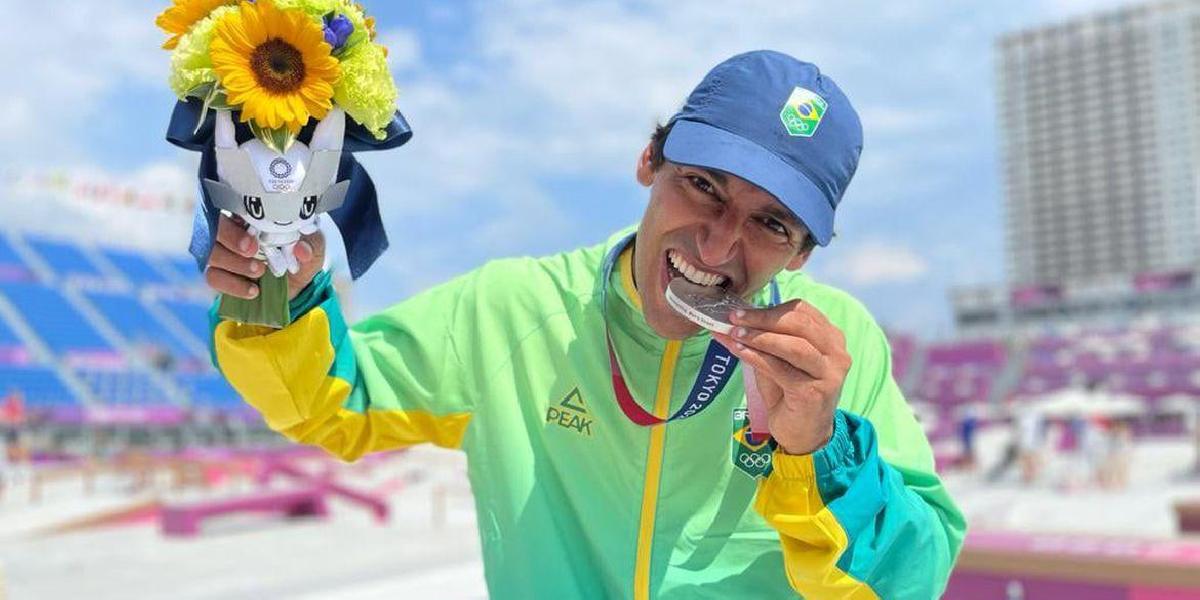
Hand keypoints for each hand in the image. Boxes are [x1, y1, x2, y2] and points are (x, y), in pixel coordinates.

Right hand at [204, 214, 324, 300]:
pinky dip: (232, 285)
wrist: (299, 282)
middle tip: (253, 252)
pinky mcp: (220, 273)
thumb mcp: (314, 245)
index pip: (228, 205)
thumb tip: (301, 250)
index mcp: (250, 213)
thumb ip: (310, 243)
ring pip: (210, 253)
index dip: (234, 221)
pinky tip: (253, 290)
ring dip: (234, 263)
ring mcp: (222, 251)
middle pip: (212, 228)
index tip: (252, 239)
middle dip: (230, 239)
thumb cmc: (301, 252)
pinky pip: (213, 277)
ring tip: (259, 271)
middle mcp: (231, 229)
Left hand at [712, 300, 851, 454]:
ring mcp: (828, 374)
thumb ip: (764, 342)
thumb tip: (732, 323)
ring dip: (760, 337)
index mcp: (830, 339)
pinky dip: (757, 358)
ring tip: (735, 335)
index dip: (770, 308)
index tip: (740, 311)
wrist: (804, 435)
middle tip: (734, 319)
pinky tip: (740, 352)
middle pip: (799, 323)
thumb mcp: (778, 362)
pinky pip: (781, 369)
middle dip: (763, 318)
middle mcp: (836, 353)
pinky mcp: (813, 393)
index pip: (802, 311)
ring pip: (793, 345)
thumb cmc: (790, 395)